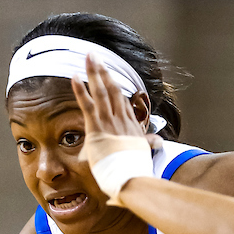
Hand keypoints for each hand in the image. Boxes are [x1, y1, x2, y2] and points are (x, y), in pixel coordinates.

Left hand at [72, 56, 153, 170]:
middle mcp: (121, 119)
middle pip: (112, 89)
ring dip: (94, 72)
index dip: (114, 88)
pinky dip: (80, 90)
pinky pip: (87, 104)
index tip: (108, 77)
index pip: (122, 102)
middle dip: (104, 71)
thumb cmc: (136, 169)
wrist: (130, 177)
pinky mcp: (97, 128)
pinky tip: (74, 76)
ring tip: (89, 57)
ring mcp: (109, 122)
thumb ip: (149, 145)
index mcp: (131, 125)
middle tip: (96, 57)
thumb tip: (159, 142)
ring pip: (101, 91)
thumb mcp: (145, 153)